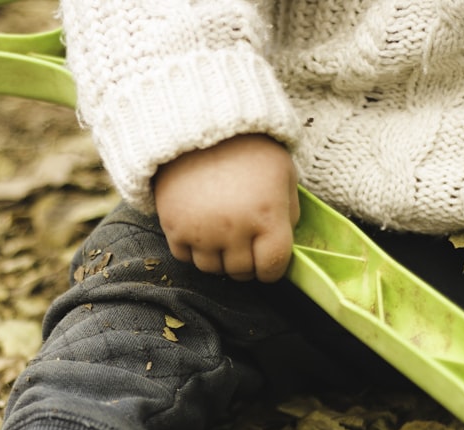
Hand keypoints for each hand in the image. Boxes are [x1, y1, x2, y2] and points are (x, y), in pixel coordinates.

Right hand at [153, 134, 299, 282]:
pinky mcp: (174, 227)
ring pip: (212, 269)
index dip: (272, 269)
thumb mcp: (284, 173)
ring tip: (223, 234)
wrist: (197, 123)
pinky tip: (201, 228)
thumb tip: (284, 241)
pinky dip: (194, 249)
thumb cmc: (247, 147)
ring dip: (219, 258)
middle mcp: (235, 230)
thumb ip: (289, 211)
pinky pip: (185, 257)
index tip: (268, 261)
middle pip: (241, 272)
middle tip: (245, 244)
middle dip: (247, 263)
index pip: (272, 268)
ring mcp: (202, 231)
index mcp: (268, 216)